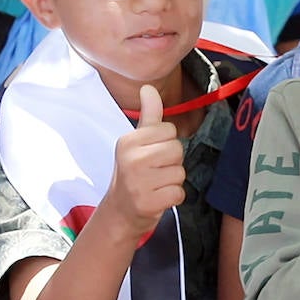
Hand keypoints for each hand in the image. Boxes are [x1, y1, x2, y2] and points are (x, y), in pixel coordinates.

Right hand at [105, 84, 185, 240]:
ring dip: (172, 181)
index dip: (166, 143)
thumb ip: (149, 116)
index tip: (151, 155)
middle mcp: (131, 159)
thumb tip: (149, 88)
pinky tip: (158, 198)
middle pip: (177, 150)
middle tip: (154, 172)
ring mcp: (138, 182)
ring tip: (155, 185)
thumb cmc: (133, 173)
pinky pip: (179, 193)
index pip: (169, 131)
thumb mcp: (136, 143)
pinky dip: (173, 197)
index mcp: (128, 141)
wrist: (120, 211)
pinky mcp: (148, 202)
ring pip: (180, 172)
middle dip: (172, 162)